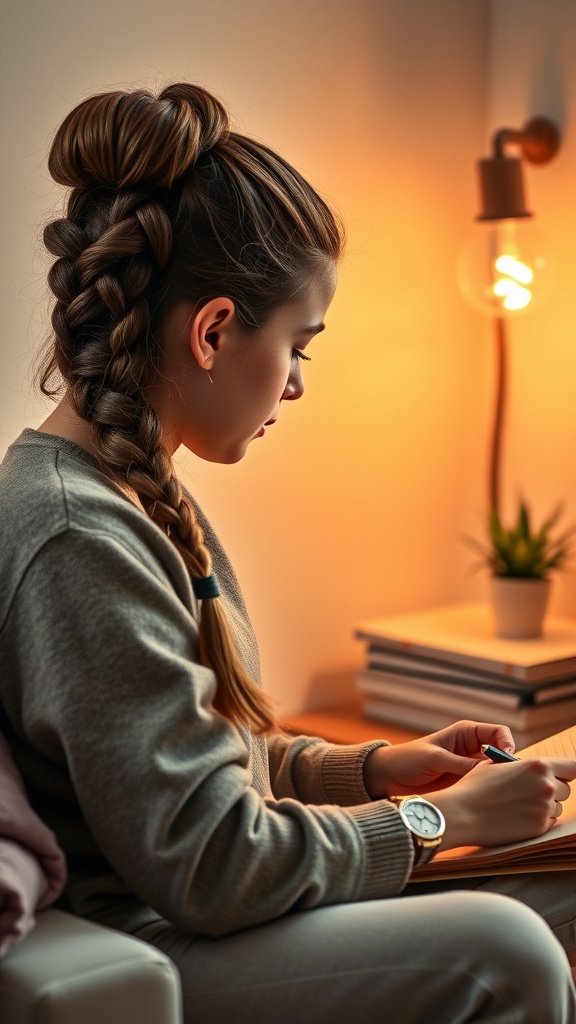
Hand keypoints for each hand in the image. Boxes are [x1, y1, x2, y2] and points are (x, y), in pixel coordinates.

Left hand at [363, 719, 514, 798]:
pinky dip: (491, 792)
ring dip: (501, 781)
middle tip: (511, 782)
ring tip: (502, 794)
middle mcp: (472, 748)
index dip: (508, 745)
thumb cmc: (408, 759)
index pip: (499, 733)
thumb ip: (463, 764)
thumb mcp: (436, 759)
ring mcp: (470, 768)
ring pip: (497, 773)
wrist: (388, 777)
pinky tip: (491, 802)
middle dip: (509, 767)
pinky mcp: (465, 784)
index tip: (506, 761)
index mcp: (467, 733)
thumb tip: (492, 771)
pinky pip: (485, 787)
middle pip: (502, 754)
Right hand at [429, 756, 575, 849]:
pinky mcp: (539, 828)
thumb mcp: (498, 765)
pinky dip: (537, 820)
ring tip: (520, 805)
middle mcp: (546, 786)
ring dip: (545, 806)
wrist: (462, 813)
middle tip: (531, 792)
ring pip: (557, 807)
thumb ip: (522, 765)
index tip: (561, 775)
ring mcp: (544, 808)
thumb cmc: (475, 786)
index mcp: (538, 765)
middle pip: (565, 789)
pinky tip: (517, 817)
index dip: (566, 772)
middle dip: (553, 790)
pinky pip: (548, 822)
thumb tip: (534, 769)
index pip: (572, 767)